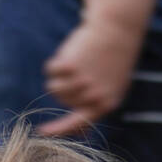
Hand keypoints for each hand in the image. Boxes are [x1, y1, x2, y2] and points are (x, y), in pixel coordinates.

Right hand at [36, 17, 143, 136]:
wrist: (119, 28)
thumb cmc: (113, 58)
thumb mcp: (113, 86)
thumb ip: (97, 107)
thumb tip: (81, 133)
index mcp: (106, 104)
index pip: (78, 123)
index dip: (58, 129)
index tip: (42, 131)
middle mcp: (93, 96)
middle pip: (62, 100)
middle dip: (66, 85)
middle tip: (83, 68)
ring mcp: (82, 82)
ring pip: (54, 87)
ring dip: (59, 74)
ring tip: (76, 60)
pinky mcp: (70, 67)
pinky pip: (51, 70)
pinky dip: (56, 61)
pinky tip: (70, 53)